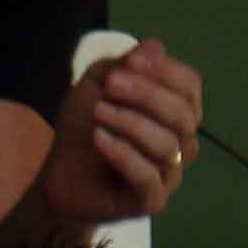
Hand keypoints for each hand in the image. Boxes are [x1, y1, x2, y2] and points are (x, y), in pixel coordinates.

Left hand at [38, 37, 200, 227]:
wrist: (57, 173)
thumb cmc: (84, 127)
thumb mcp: (96, 86)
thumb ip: (123, 65)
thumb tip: (154, 45)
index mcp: (176, 113)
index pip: (190, 87)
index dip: (165, 70)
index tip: (131, 60)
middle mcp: (181, 143)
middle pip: (184, 115)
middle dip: (147, 94)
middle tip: (110, 85)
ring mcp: (169, 175)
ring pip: (167, 146)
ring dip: (130, 123)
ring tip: (98, 113)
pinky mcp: (150, 201)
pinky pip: (148, 178)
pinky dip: (124, 155)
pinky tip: (100, 140)